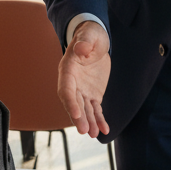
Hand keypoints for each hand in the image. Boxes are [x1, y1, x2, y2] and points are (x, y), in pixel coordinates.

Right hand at [57, 21, 110, 137]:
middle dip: (79, 117)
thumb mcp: (90, 35)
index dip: (70, 102)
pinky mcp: (92, 94)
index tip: (77, 114)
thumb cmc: (90, 35)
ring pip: (84, 109)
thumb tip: (81, 49)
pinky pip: (95, 109)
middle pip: (74, 103)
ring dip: (89, 122)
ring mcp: (82, 90)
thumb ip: (85, 42)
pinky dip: (99, 120)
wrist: (95, 40)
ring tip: (94, 134)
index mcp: (68, 69)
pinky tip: (104, 130)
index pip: (66, 89)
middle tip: (84, 131)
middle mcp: (72, 82)